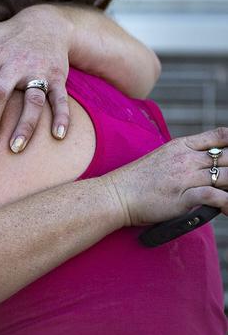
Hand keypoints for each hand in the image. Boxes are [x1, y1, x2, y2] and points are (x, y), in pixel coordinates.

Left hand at [0, 4, 70, 151]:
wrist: (46, 23)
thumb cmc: (3, 35)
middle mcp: (13, 65)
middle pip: (0, 93)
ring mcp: (37, 72)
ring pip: (32, 100)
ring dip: (25, 125)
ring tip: (15, 148)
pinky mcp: (57, 77)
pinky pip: (60, 98)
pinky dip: (62, 116)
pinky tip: (58, 136)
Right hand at [108, 128, 227, 226]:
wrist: (117, 194)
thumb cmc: (137, 181)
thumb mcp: (162, 158)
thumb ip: (184, 158)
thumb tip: (206, 165)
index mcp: (181, 146)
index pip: (220, 136)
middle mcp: (187, 158)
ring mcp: (186, 176)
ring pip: (227, 176)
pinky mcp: (185, 196)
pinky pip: (217, 197)